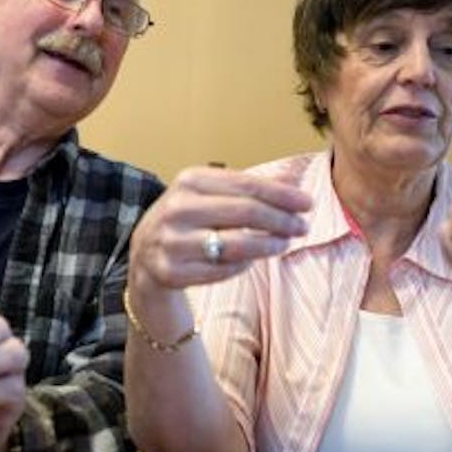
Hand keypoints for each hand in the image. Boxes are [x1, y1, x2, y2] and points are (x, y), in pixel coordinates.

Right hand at [129, 165, 310, 291]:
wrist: (144, 254)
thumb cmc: (187, 219)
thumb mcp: (209, 193)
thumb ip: (248, 187)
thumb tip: (295, 180)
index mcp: (189, 180)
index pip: (247, 185)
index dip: (282, 195)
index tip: (308, 204)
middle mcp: (177, 208)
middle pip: (246, 212)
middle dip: (281, 220)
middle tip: (302, 226)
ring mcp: (172, 242)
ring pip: (236, 245)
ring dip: (269, 245)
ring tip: (284, 243)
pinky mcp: (171, 271)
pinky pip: (223, 270)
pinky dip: (244, 265)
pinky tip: (252, 259)